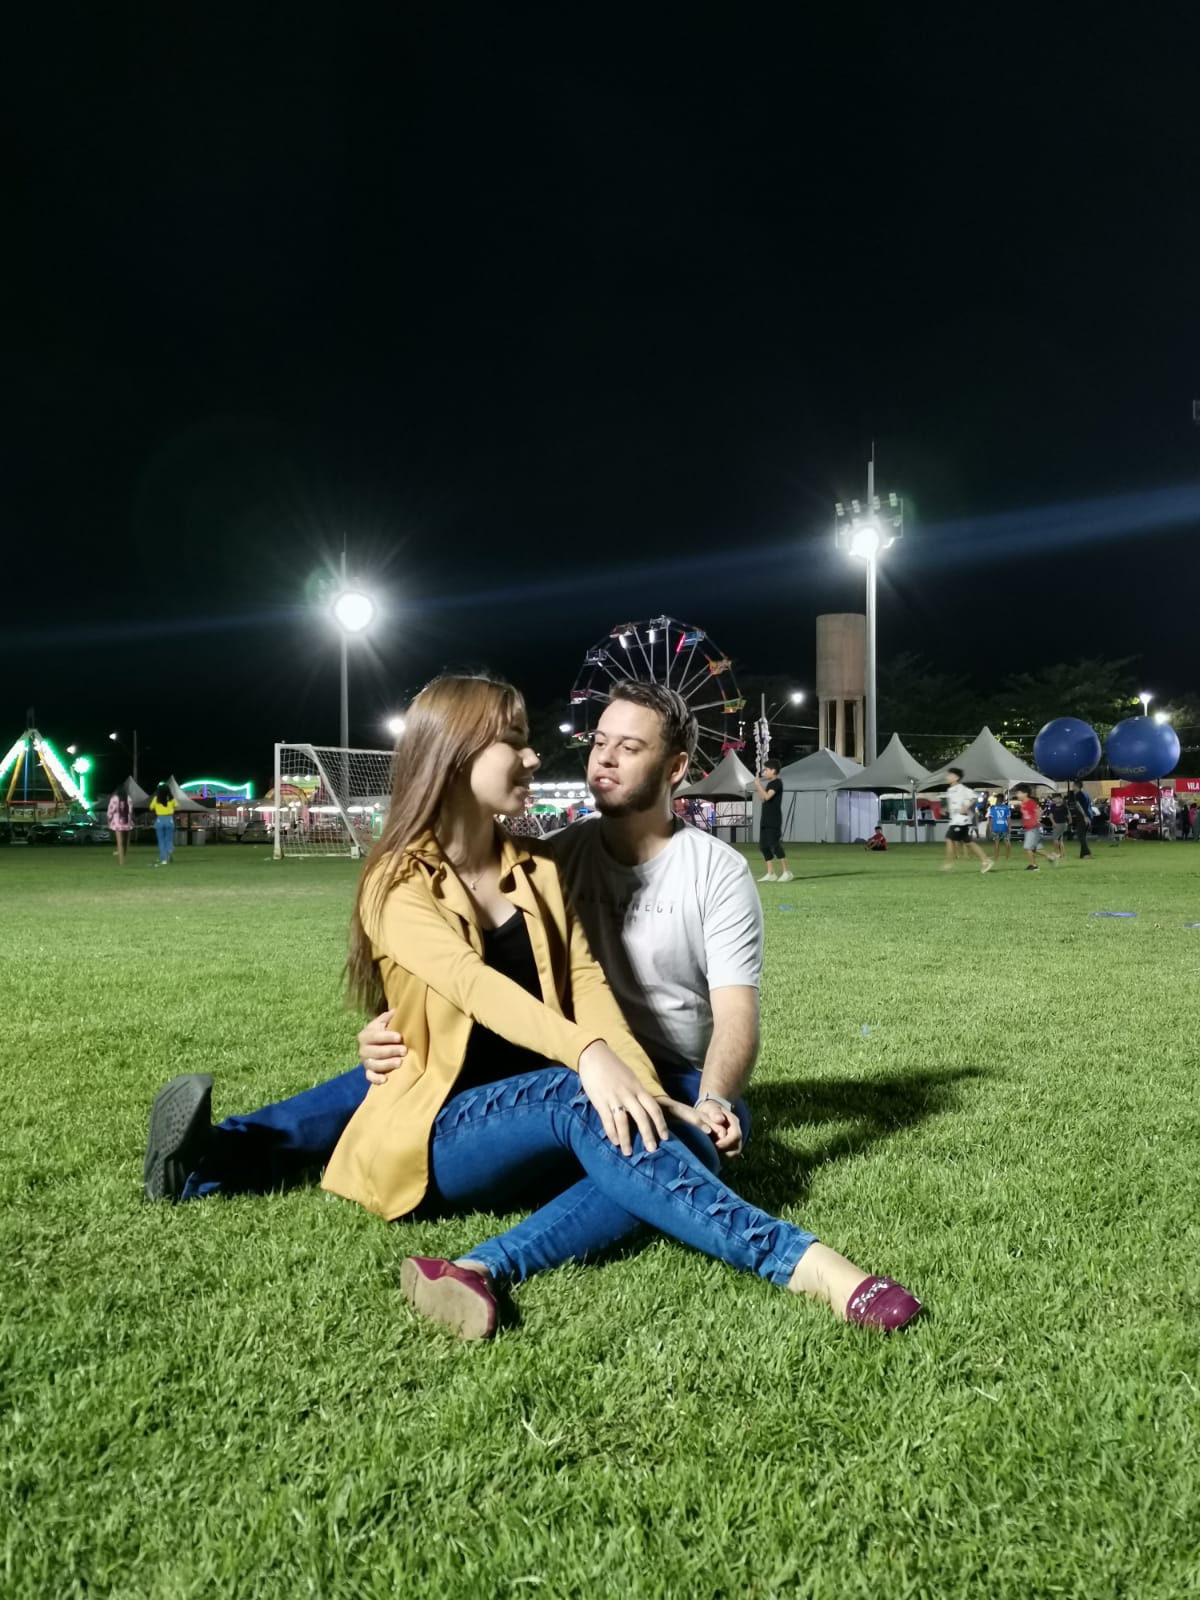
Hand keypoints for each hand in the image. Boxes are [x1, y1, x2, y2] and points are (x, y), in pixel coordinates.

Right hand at [359, 1009, 407, 1085]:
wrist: (377, 1044)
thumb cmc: (383, 1031)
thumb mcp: (384, 1022)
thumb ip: (388, 1017)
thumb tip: (395, 1011)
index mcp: (365, 1035)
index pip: (374, 1036)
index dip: (386, 1037)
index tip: (399, 1037)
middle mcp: (363, 1049)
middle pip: (374, 1051)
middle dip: (390, 1051)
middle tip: (404, 1050)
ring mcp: (365, 1062)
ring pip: (373, 1064)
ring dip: (386, 1064)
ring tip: (400, 1063)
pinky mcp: (368, 1072)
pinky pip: (370, 1077)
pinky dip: (376, 1079)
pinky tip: (385, 1080)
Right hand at [578, 1041, 669, 1155]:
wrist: (593, 1055)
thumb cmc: (613, 1066)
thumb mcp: (630, 1077)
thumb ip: (637, 1092)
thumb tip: (645, 1107)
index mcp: (638, 1088)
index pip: (654, 1107)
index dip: (660, 1123)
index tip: (665, 1136)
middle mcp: (628, 1094)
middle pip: (642, 1117)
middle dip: (648, 1135)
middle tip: (652, 1150)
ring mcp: (614, 1098)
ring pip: (623, 1123)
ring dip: (626, 1140)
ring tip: (628, 1153)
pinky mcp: (600, 1101)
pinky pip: (607, 1120)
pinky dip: (612, 1133)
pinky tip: (614, 1142)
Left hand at [696, 1100, 743, 1156]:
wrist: (710, 1113)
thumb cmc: (710, 1110)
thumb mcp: (712, 1108)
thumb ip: (715, 1113)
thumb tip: (720, 1120)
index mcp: (734, 1123)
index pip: (736, 1136)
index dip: (726, 1142)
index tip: (715, 1145)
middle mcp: (736, 1135)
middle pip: (736, 1149)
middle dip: (724, 1153)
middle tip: (711, 1154)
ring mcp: (733, 1143)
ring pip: (731, 1155)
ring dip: (721, 1158)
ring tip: (709, 1157)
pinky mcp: (728, 1149)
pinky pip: (726, 1158)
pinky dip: (718, 1159)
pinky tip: (709, 1158)